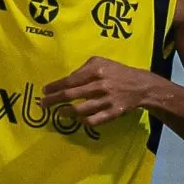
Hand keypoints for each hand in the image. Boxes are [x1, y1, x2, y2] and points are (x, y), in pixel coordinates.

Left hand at [40, 56, 163, 126]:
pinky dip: (83, 121)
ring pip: (80, 110)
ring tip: (58, 112)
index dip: (55, 87)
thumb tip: (66, 81)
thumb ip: (82, 70)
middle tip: (43, 104)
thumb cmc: (116, 72)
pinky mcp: (113, 113)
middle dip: (53, 100)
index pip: (69, 80)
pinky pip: (93, 120)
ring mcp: (107, 100)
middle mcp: (100, 85)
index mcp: (95, 71)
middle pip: (71, 95)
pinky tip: (77, 119)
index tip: (45, 90)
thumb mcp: (100, 62)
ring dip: (65, 112)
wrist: (141, 86)